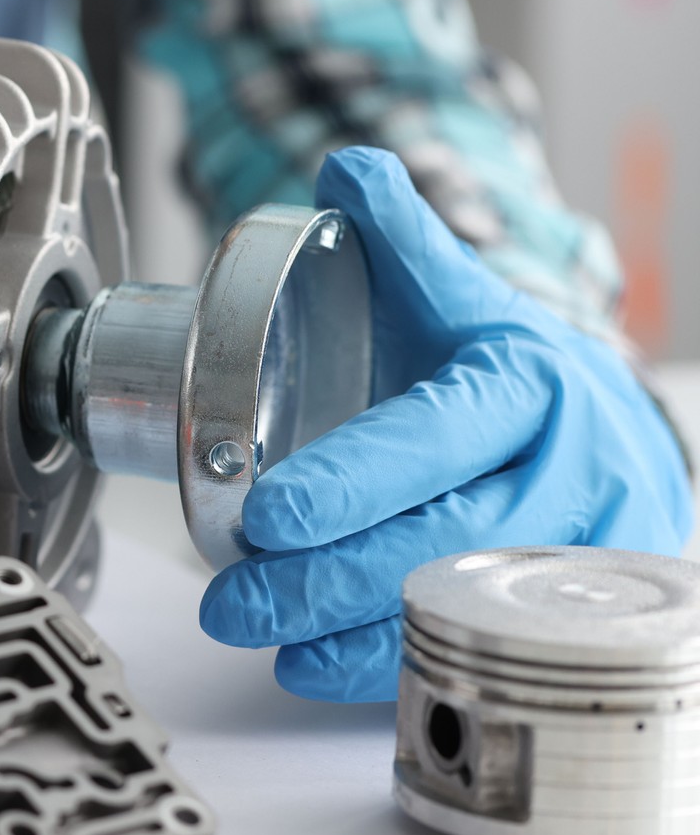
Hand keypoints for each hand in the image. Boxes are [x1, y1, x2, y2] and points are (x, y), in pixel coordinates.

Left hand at [198, 147, 692, 701]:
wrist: (606, 433)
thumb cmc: (509, 369)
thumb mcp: (461, 296)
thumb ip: (401, 236)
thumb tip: (345, 166)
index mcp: (529, 384)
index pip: (434, 440)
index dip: (352, 482)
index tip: (268, 513)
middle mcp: (568, 474)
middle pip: (436, 541)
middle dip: (321, 578)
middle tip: (229, 597)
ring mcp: (579, 556)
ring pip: (452, 607)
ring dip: (341, 633)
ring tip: (250, 629)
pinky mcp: (571, 619)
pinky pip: (474, 650)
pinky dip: (387, 667)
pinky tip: (310, 667)